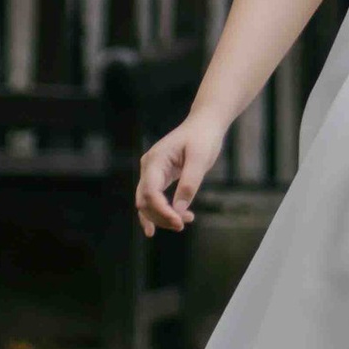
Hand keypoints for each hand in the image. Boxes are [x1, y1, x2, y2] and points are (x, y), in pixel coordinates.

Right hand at [136, 108, 228, 235]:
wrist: (204, 124)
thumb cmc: (203, 137)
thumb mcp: (200, 159)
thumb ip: (189, 184)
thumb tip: (178, 211)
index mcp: (156, 159)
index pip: (150, 192)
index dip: (161, 211)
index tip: (179, 222)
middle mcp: (149, 166)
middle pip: (145, 200)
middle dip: (161, 217)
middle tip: (182, 225)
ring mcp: (151, 171)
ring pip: (147, 202)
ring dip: (162, 216)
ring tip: (185, 221)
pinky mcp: (158, 176)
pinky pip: (154, 198)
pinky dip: (162, 211)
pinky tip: (175, 220)